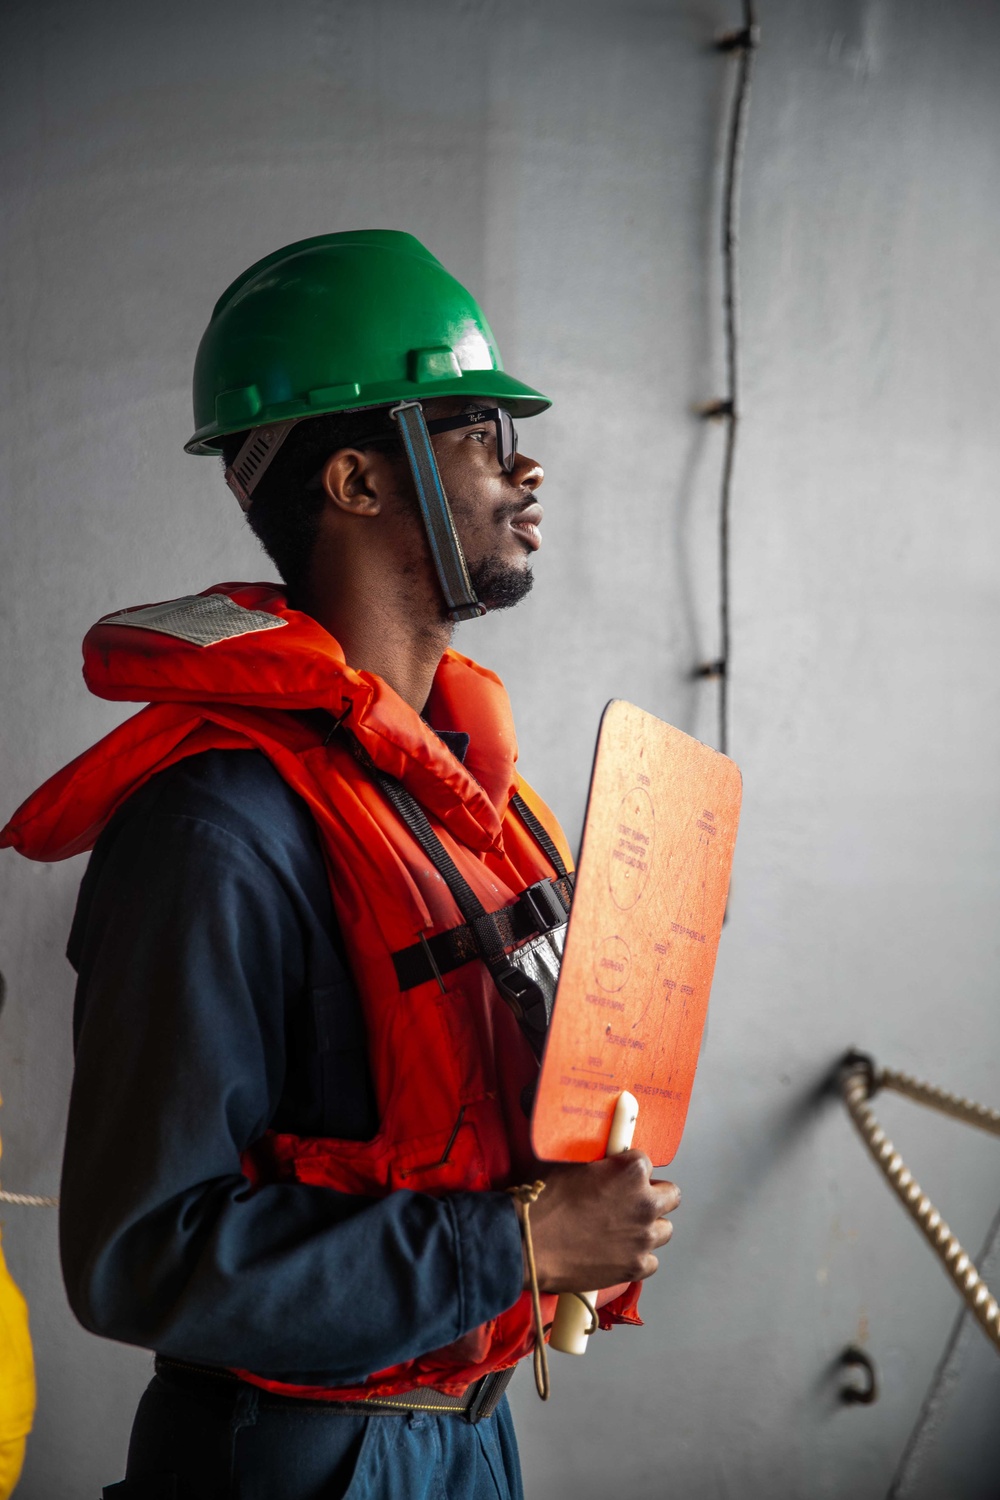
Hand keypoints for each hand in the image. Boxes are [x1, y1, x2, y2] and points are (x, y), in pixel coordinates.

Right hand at [524, 1150, 679, 1292]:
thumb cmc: (544, 1202)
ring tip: (623, 1230)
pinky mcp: (635, 1267)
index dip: (629, 1170)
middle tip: (629, 1202)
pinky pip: (651, 1260)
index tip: (618, 1177)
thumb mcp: (570, 1164)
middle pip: (671, 1196)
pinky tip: (617, 1253)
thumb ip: (598, 1163)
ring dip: (648, 1227)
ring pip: (664, 1230)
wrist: (528, 1244)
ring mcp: (643, 1238)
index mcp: (631, 1171)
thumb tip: (603, 1162)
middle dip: (653, 1196)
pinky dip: (638, 1257)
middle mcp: (645, 1203)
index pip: (646, 1162)